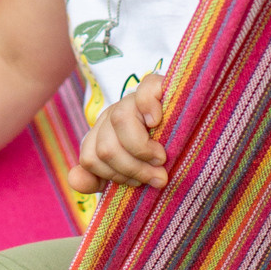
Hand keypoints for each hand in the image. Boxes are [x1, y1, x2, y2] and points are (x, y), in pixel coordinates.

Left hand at [65, 72, 168, 194]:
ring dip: (143, 150)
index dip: (114, 176)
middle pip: (105, 147)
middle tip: (157, 177)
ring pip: (119, 121)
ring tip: (162, 158)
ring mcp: (132, 99)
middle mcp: (113, 115)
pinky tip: (158, 121)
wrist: (196, 131)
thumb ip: (99, 177)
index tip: (138, 184)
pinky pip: (143, 93)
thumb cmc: (162, 156)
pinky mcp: (155, 85)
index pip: (90, 158)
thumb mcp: (131, 172)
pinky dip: (150, 109)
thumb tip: (74, 180)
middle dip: (132, 170)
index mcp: (103, 135)